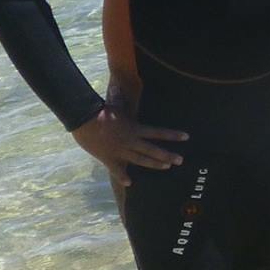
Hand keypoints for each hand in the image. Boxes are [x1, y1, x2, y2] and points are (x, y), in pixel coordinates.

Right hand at [73, 104, 187, 184]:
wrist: (83, 119)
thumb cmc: (101, 110)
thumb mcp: (118, 106)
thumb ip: (125, 101)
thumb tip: (124, 86)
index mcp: (135, 128)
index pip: (158, 132)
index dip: (173, 135)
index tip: (186, 137)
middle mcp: (131, 141)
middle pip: (153, 150)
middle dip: (168, 155)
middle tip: (181, 160)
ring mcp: (120, 151)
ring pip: (141, 160)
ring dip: (154, 164)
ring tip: (166, 167)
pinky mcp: (108, 158)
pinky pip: (117, 170)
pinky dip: (122, 177)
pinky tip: (130, 183)